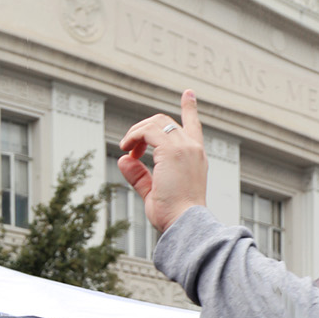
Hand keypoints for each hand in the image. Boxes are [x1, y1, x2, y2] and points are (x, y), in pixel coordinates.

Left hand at [112, 92, 211, 233]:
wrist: (186, 223)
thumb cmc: (174, 215)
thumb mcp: (154, 193)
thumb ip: (139, 176)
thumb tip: (123, 160)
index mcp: (196, 157)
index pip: (193, 126)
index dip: (189, 109)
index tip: (188, 93)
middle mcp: (193, 148)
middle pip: (164, 122)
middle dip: (142, 129)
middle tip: (129, 148)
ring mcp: (184, 147)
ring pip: (155, 122)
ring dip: (135, 133)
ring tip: (126, 148)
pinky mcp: (173, 150)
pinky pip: (148, 131)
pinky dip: (133, 136)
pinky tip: (127, 149)